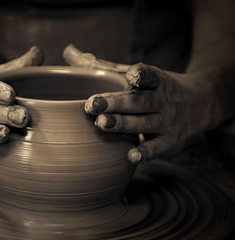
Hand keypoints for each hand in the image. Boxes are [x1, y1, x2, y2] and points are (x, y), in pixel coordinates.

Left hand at [63, 44, 217, 163]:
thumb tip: (69, 51)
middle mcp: (162, 100)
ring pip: (144, 123)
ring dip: (123, 124)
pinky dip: (146, 153)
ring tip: (102, 124)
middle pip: (139, 101)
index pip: (150, 75)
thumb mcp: (143, 75)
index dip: (140, 75)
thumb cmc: (159, 88)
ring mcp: (167, 122)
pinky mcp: (170, 141)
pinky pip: (157, 148)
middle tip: (92, 105)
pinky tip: (131, 156)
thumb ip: (108, 68)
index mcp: (157, 81)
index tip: (129, 75)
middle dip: (115, 103)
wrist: (203, 103)